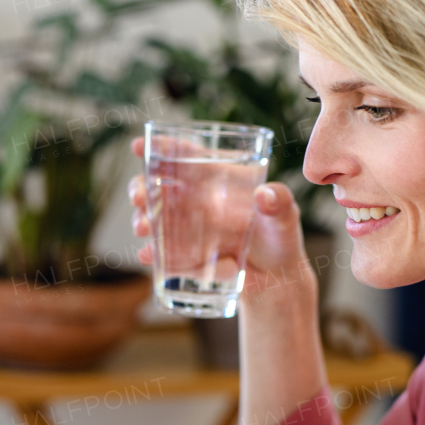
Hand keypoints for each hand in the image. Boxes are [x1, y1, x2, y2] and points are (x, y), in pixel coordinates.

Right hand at [128, 136, 314, 305]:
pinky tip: (148, 255)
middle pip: (159, 185)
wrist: (277, 279)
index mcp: (218, 179)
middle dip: (141, 187)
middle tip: (138, 196)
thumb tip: (265, 194)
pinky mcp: (186, 254)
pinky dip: (153, 252)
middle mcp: (197, 200)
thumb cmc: (281, 238)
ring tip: (143, 227)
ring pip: (155, 217)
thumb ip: (280, 203)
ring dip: (143, 219)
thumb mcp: (286, 217)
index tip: (137, 146)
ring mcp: (188, 227)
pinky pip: (164, 251)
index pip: (187, 156)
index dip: (162, 148)